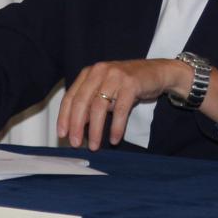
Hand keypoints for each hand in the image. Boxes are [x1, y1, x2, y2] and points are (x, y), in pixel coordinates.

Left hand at [56, 58, 185, 150]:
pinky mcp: (131, 83)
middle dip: (76, 125)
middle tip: (75, 143)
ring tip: (94, 146)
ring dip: (95, 129)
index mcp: (89, 73)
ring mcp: (115, 76)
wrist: (156, 72)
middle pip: (82, 101)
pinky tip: (114, 139)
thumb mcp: (105, 91)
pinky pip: (120, 109)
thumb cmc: (127, 85)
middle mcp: (100, 71)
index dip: (64, 116)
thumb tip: (76, 127)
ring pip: (99, 106)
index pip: (71, 96)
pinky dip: (116, 127)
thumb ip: (90, 105)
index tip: (62, 134)